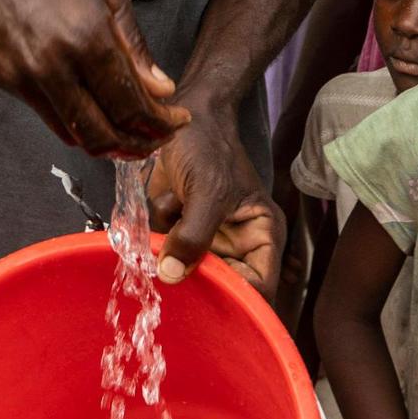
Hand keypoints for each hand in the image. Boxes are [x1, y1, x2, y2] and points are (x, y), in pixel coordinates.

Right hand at [0, 0, 189, 156]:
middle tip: (158, 136)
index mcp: (88, 36)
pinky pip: (49, 117)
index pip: (132, 104)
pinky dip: (77, 125)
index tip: (177, 120)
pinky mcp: (5, 81)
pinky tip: (95, 112)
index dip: (161, 122)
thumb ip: (134, 41)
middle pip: (106, 133)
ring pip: (76, 135)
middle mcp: (55, 66)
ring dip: (109, 142)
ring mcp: (26, 77)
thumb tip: (160, 86)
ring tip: (131, 131)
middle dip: (140, 143)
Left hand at [146, 96, 285, 297]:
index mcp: (262, 235)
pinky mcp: (180, 231)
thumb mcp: (208, 190)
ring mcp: (207, 239)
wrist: (182, 115)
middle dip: (195, 279)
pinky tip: (164, 203)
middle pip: (222, 287)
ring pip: (188, 272)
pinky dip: (156, 237)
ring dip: (171, 253)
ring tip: (172, 214)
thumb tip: (172, 275)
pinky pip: (165, 253)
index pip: (260, 286)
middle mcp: (237, 243)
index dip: (239, 301)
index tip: (206, 302)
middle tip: (172, 272)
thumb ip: (194, 234)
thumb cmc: (208, 145)